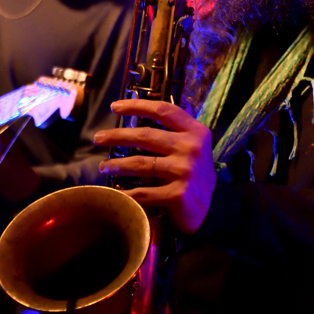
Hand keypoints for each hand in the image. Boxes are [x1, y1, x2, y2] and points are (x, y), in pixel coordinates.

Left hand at [94, 99, 216, 233]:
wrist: (215, 207)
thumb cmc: (195, 172)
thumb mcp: (193, 145)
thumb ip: (172, 131)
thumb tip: (134, 118)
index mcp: (195, 131)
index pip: (163, 110)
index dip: (136, 105)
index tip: (115, 106)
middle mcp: (191, 148)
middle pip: (145, 136)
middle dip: (116, 136)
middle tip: (99, 138)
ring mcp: (185, 172)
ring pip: (140, 164)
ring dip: (116, 164)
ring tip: (104, 166)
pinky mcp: (178, 195)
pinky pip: (143, 192)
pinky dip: (126, 192)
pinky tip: (115, 191)